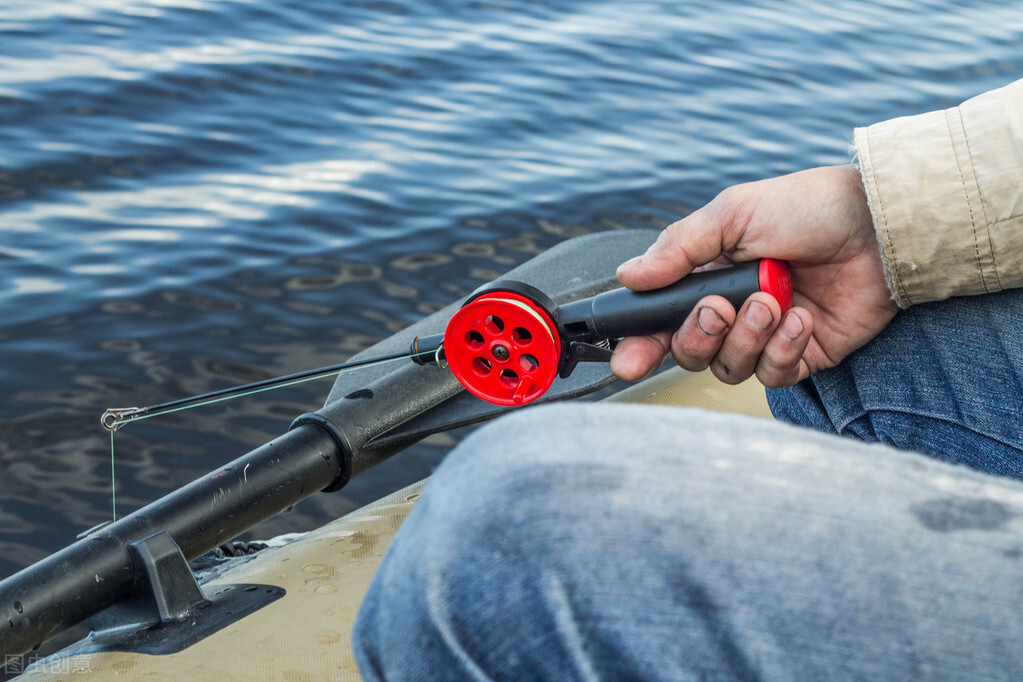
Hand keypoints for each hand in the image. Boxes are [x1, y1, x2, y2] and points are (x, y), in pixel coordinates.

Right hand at [609, 165, 898, 387]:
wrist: (879, 223)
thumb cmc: (808, 207)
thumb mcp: (734, 214)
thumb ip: (679, 248)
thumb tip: (628, 275)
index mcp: (706, 277)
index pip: (660, 321)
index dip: (639, 345)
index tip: (628, 359)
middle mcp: (732, 311)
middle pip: (689, 352)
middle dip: (698, 336)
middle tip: (719, 308)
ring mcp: (767, 336)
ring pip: (730, 368)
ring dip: (747, 339)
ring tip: (773, 301)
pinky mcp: (803, 355)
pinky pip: (775, 375)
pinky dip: (784, 349)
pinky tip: (802, 318)